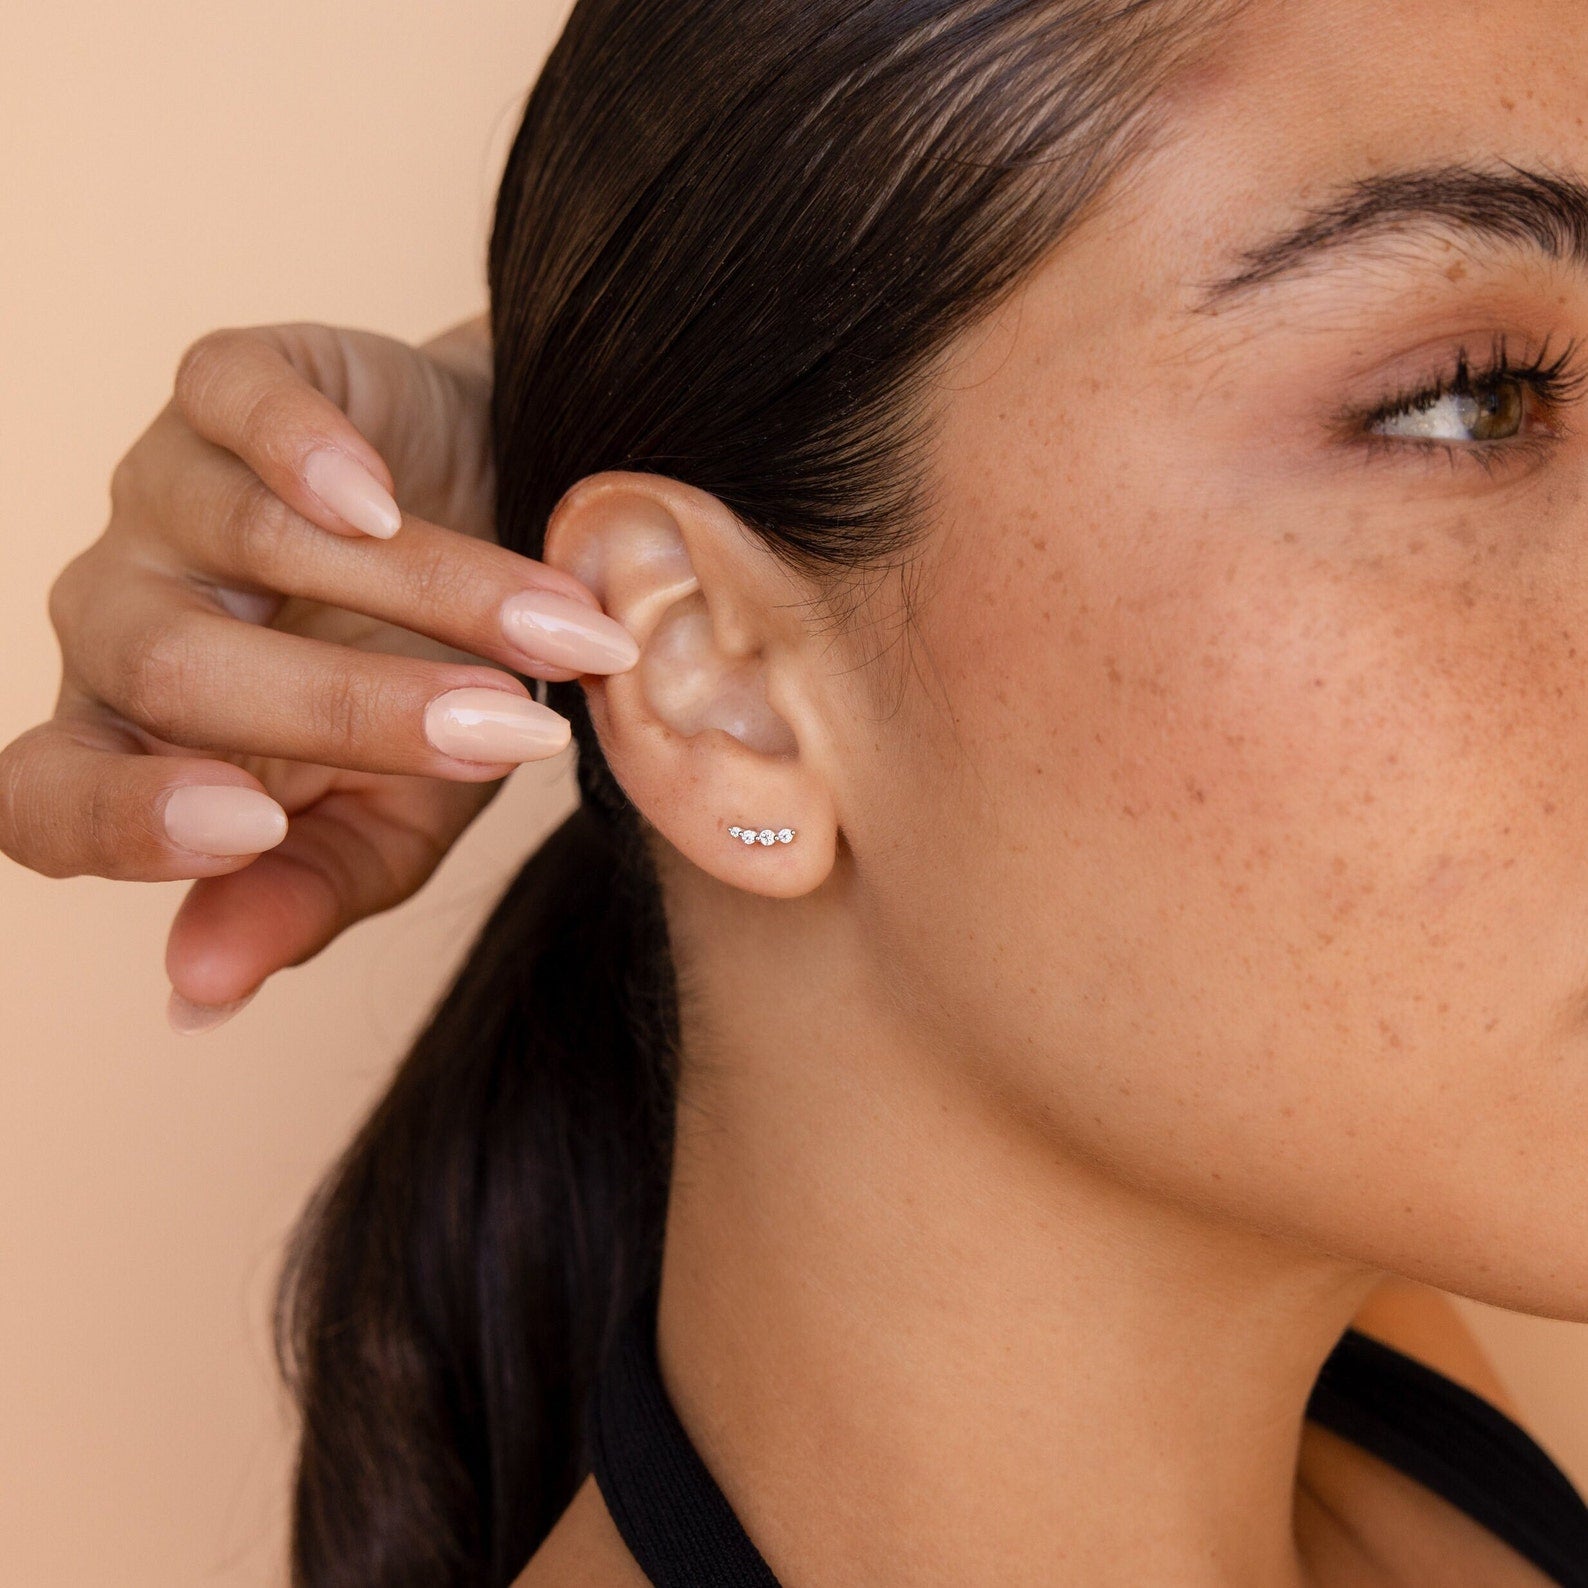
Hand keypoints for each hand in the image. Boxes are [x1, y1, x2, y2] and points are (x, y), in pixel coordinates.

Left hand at [0, 318, 636, 1032]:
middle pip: (172, 670)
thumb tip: (198, 995)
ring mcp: (164, 491)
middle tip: (511, 734)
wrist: (506, 528)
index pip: (50, 800)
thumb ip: (303, 896)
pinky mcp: (226, 383)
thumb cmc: (442, 691)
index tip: (253, 830)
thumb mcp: (396, 820)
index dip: (125, 822)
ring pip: (252, 540)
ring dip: (432, 595)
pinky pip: (227, 398)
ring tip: (568, 634)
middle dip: (360, 708)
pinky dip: (301, 449)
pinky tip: (379, 497)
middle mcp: (123, 616)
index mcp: (140, 747)